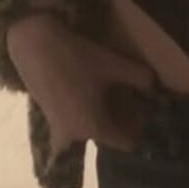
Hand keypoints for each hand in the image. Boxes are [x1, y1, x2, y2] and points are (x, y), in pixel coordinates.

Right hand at [7, 13, 157, 156]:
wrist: (33, 45)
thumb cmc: (76, 57)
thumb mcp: (114, 64)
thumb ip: (141, 78)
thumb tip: (155, 88)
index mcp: (93, 127)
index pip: (125, 142)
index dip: (139, 128)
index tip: (146, 109)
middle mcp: (75, 135)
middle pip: (107, 136)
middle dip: (122, 122)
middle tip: (131, 99)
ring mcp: (58, 127)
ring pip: (89, 130)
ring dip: (103, 118)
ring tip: (111, 95)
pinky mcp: (48, 116)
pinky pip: (74, 124)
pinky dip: (86, 113)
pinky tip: (90, 91)